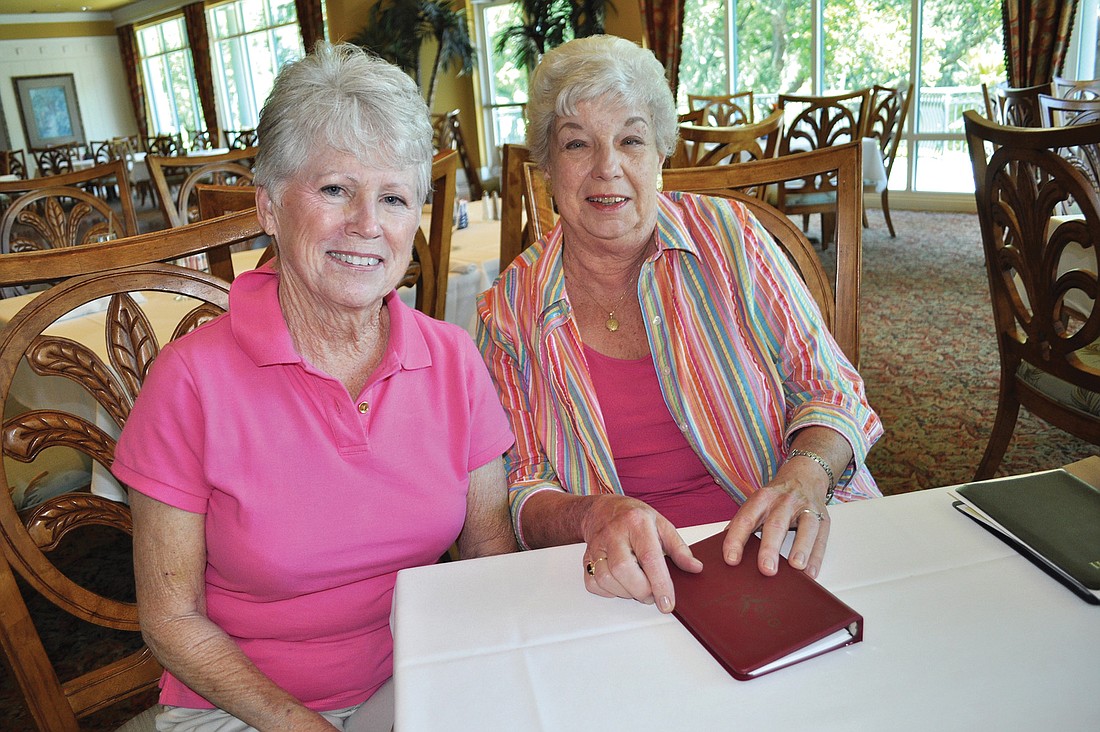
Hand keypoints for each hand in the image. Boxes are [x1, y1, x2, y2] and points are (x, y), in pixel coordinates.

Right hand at [579, 494, 701, 612]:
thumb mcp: (662, 525)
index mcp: (637, 523)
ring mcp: (597, 545)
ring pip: (606, 579)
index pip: (649, 557)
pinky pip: (593, 583)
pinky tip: (620, 584)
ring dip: (625, 592)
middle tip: (652, 594)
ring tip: (638, 588)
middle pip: (623, 570)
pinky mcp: (586, 557)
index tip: (667, 603)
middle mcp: (614, 533)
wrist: (603, 509)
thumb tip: (694, 567)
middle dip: (641, 590)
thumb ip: (679, 548)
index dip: (659, 583)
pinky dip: (608, 591)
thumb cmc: (634, 517)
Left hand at [721, 460, 830, 577]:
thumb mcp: (757, 503)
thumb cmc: (777, 497)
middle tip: (766, 569)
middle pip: (776, 525)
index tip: (731, 560)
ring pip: (805, 528)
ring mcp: (805, 508)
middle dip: (770, 548)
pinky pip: (821, 537)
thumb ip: (743, 524)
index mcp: (762, 499)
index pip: (745, 519)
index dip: (736, 539)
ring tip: (796, 567)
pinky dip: (817, 556)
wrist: (804, 476)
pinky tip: (810, 571)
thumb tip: (726, 550)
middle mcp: (783, 502)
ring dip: (801, 549)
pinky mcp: (822, 518)